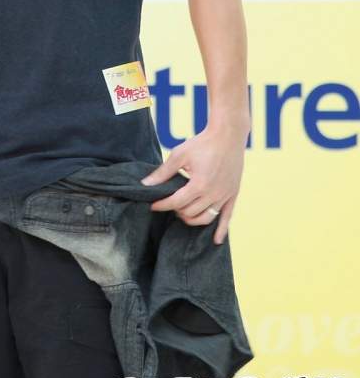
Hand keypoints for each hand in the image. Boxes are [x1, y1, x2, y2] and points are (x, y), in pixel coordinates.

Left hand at [140, 121, 248, 244]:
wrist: (227, 136)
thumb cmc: (202, 143)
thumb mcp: (179, 154)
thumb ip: (163, 172)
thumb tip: (145, 184)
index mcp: (199, 185)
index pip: (176, 203)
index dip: (162, 205)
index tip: (153, 205)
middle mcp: (213, 194)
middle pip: (190, 213)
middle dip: (175, 211)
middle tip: (168, 204)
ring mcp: (224, 196)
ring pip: (205, 218)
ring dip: (191, 219)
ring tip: (182, 213)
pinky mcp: (232, 195)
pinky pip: (227, 218)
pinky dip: (221, 231)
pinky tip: (215, 241)